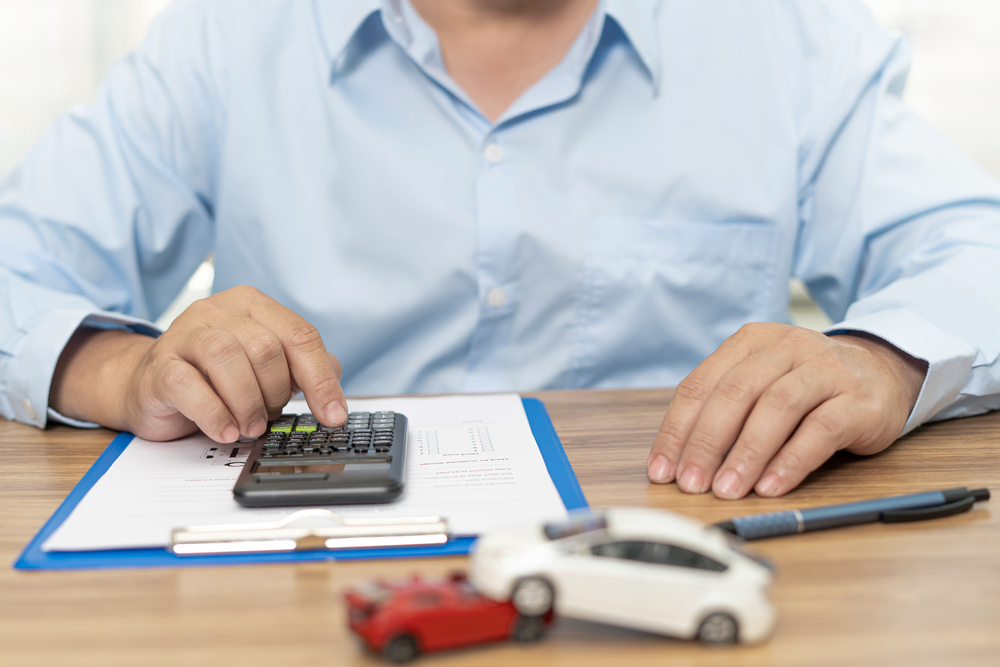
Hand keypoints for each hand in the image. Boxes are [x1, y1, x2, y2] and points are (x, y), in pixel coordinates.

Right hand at [50, 285, 346, 442]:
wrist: (150, 385)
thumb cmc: (217, 378)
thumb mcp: (267, 370)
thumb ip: (303, 371)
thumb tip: (335, 394)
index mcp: (253, 305)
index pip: (300, 335)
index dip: (321, 380)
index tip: (334, 416)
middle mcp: (218, 310)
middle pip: (266, 348)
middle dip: (275, 393)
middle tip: (269, 417)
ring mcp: (184, 333)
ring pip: (226, 356)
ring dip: (246, 402)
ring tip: (249, 425)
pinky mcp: (158, 364)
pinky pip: (187, 383)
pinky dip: (213, 412)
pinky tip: (225, 430)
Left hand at [645, 323, 926, 497]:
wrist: (883, 372)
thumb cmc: (807, 386)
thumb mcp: (761, 383)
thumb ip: (725, 410)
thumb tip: (681, 461)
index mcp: (750, 342)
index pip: (700, 385)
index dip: (677, 430)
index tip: (661, 470)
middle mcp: (786, 348)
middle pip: (735, 393)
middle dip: (706, 443)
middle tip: (691, 483)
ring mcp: (825, 370)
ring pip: (776, 408)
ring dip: (747, 453)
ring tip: (728, 489)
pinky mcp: (859, 400)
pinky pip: (821, 430)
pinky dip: (791, 460)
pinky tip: (771, 486)